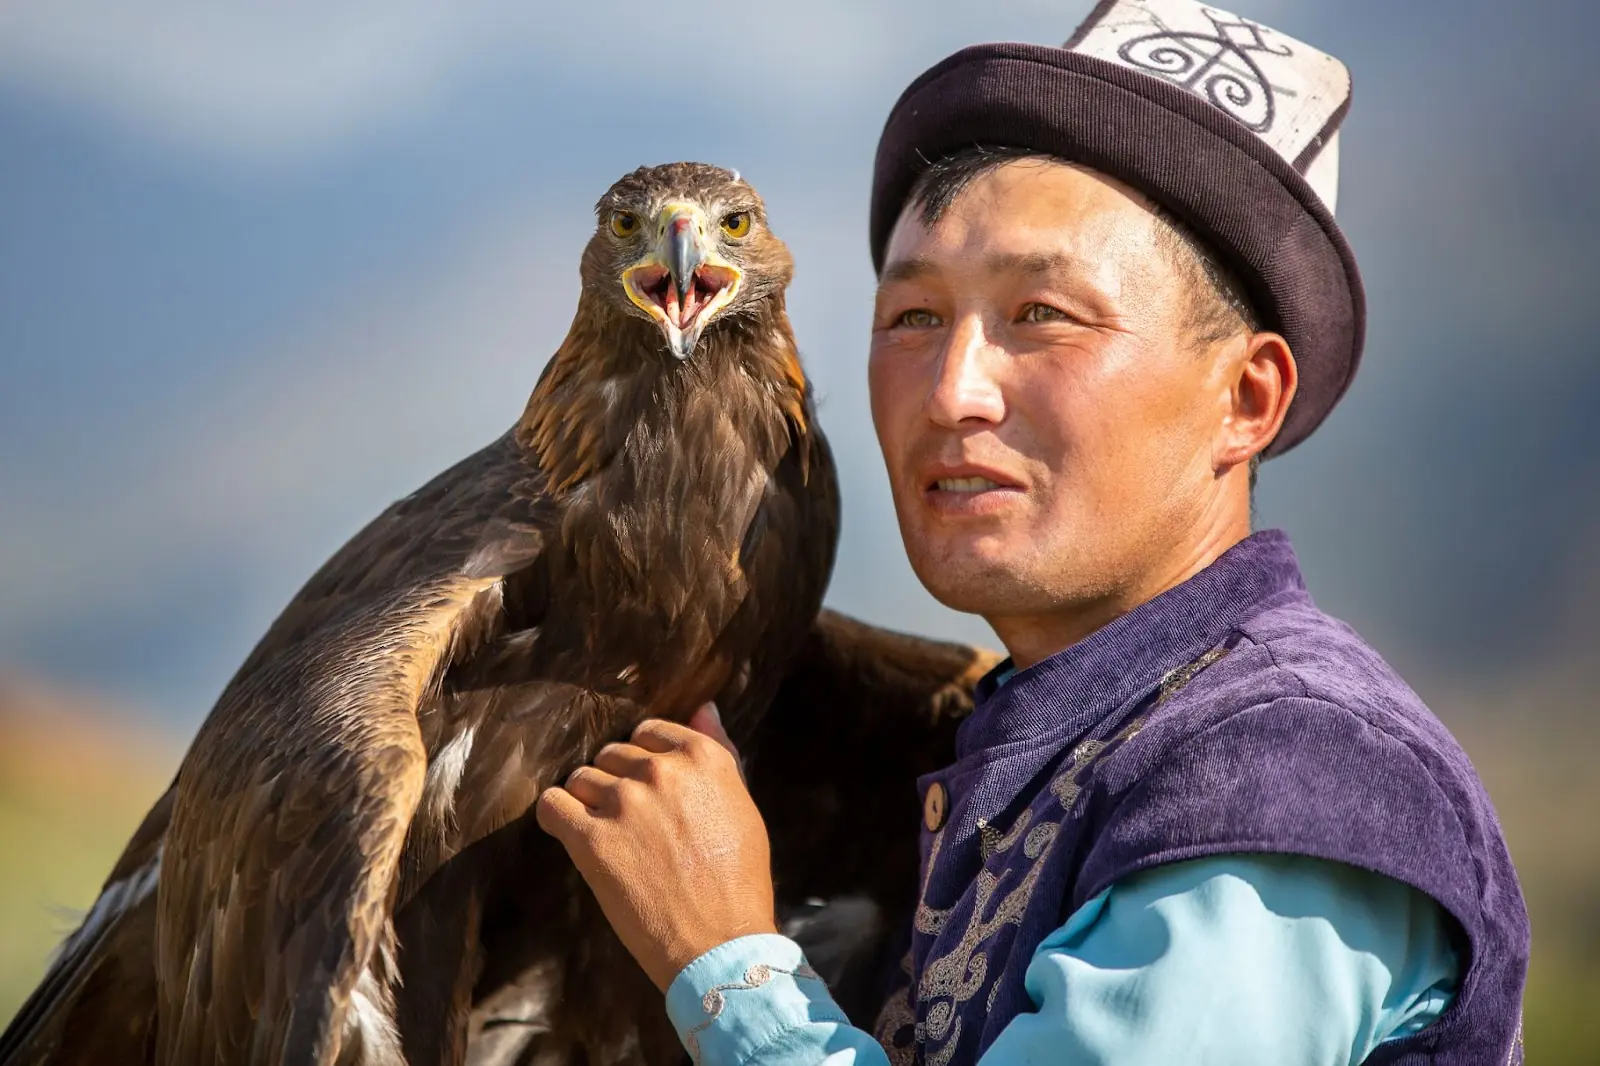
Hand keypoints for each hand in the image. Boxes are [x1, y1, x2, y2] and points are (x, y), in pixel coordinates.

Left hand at [536, 704, 777, 990]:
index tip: (646, 789)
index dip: (642, 761)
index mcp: (702, 758)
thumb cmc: (737, 879)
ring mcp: (623, 802)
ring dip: (587, 802)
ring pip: (580, 778)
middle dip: (615, 783)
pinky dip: (555, 816)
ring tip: (607, 836)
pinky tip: (568, 832)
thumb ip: (719, 751)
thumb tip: (704, 707)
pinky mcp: (590, 838)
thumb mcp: (742, 805)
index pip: (649, 733)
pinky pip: (552, 806)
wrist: (720, 943)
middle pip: (612, 754)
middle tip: (629, 822)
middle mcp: (661, 771)